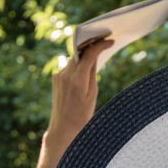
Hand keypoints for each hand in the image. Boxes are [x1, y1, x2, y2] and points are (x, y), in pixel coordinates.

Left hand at [45, 38, 113, 156]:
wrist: (63, 128)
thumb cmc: (82, 115)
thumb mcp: (92, 94)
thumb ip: (92, 73)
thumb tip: (95, 56)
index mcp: (77, 80)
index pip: (89, 54)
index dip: (100, 45)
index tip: (110, 40)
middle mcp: (65, 74)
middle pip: (80, 52)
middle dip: (92, 45)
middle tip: (105, 39)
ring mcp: (58, 76)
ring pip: (75, 58)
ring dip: (85, 54)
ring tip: (97, 50)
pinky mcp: (56, 78)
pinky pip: (69, 66)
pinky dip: (78, 63)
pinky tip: (86, 64)